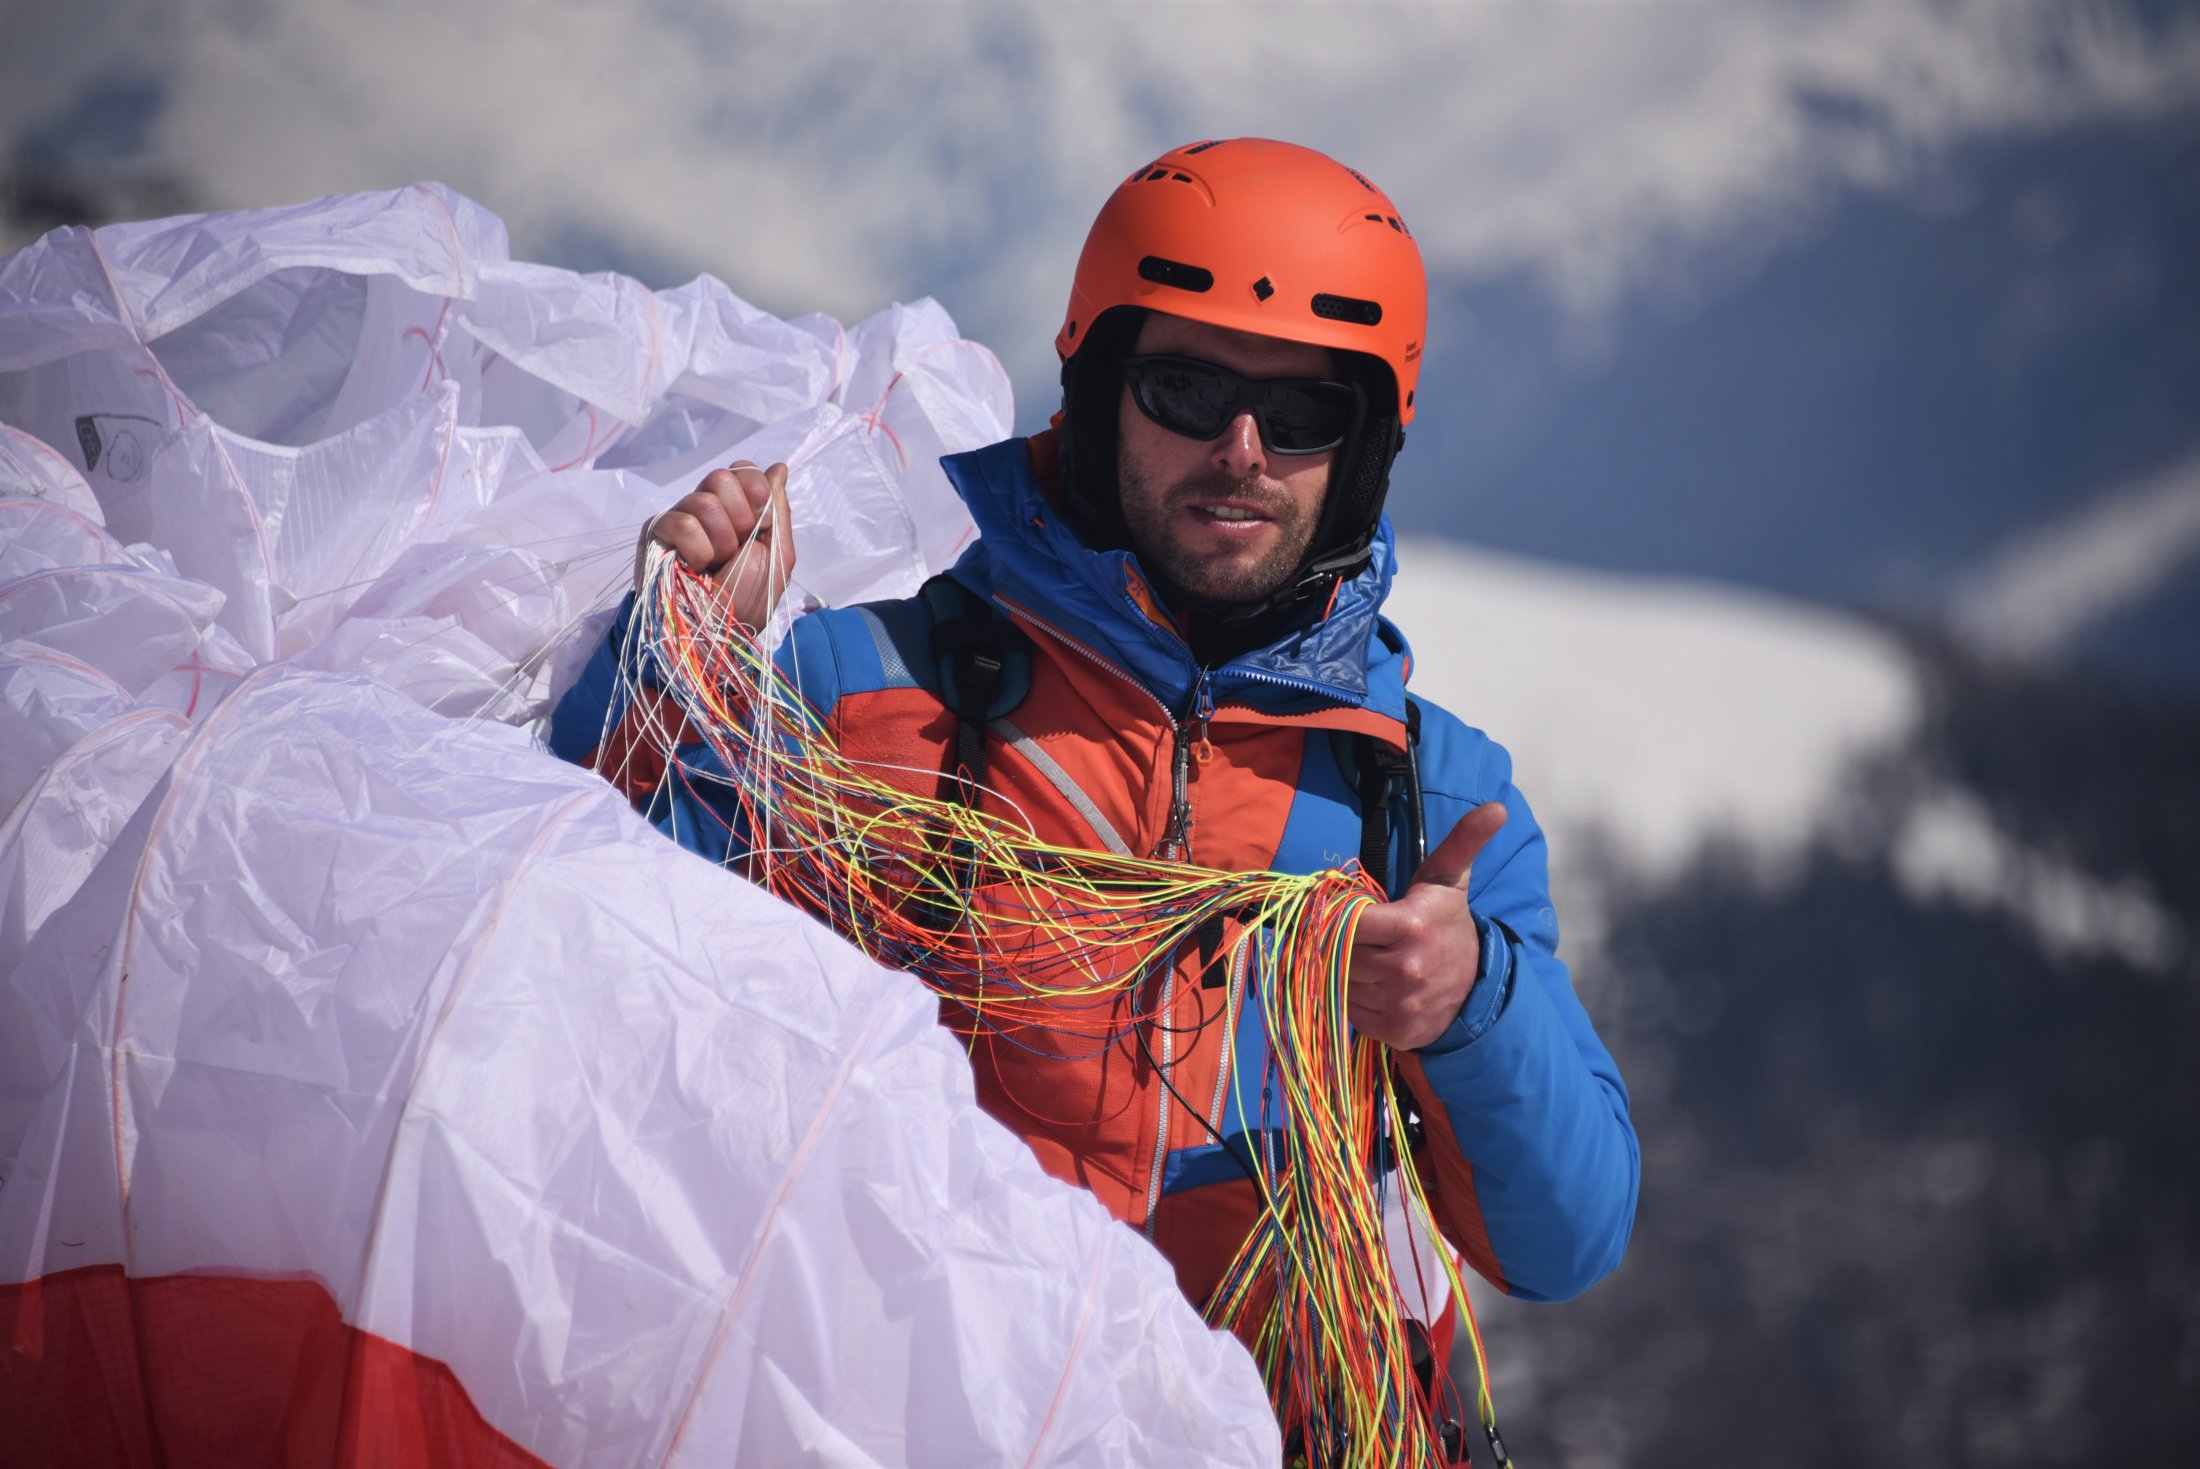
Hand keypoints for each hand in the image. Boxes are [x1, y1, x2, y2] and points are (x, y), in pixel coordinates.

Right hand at [636, 460, 794, 628]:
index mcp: (736, 510)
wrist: (715, 632)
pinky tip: (693, 568)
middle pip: (722, 477)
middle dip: (739, 518)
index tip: (759, 523)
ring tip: (714, 565)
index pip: (742, 470)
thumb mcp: (777, 555)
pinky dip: (697, 551)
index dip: (754, 492)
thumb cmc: (747, 600)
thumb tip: (779, 466)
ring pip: (704, 500)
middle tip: (735, 549)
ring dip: (720, 541)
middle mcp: (706, 508)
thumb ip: (778, 510)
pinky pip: (681, 522)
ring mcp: (679, 517)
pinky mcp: (655, 532)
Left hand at [1347, 801, 1508, 1049]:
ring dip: (1345, 971)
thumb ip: (1463, 842)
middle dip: (1341, 943)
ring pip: (1340, 982)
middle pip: (1337, 951)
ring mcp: (1399, 1004)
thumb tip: (1496, 808)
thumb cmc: (1447, 925)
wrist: (1475, 987)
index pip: (1343, 920)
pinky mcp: (1394, 1031)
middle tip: (1362, 939)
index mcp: (1410, 926)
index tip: (1348, 913)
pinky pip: (1350, 1011)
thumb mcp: (1449, 881)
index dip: (1338, 916)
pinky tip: (1376, 987)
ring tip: (1371, 960)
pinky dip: (1355, 999)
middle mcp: (1404, 969)